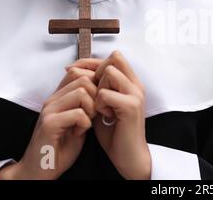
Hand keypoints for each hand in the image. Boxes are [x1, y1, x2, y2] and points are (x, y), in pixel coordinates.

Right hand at [0, 66, 98, 179]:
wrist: (40, 170)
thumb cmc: (61, 147)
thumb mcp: (78, 120)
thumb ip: (86, 105)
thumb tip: (104, 91)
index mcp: (59, 97)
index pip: (79, 72)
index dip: (95, 83)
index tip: (101, 102)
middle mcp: (52, 100)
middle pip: (83, 78)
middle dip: (96, 95)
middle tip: (96, 113)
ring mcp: (49, 110)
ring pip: (81, 92)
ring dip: (91, 108)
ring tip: (87, 122)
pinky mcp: (49, 124)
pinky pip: (77, 113)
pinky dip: (85, 123)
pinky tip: (80, 132)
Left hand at [68, 51, 150, 179]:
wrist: (128, 156)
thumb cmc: (115, 132)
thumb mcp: (104, 104)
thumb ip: (99, 87)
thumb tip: (79, 71)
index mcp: (132, 83)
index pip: (114, 56)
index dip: (93, 61)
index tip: (75, 71)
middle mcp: (136, 85)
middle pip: (113, 59)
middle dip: (96, 73)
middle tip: (91, 92)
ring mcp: (135, 94)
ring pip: (109, 72)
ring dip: (98, 88)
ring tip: (100, 106)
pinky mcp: (130, 106)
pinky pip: (104, 93)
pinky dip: (98, 104)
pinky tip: (104, 116)